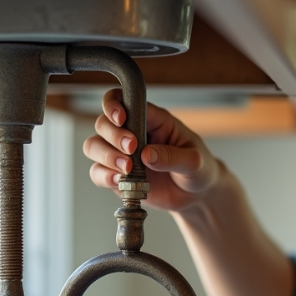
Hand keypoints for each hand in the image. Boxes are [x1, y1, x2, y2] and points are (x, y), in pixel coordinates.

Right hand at [84, 89, 222, 212]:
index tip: (121, 119)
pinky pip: (98, 172)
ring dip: (106, 156)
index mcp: (153, 120)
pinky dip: (104, 176)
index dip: (114, 105)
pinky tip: (119, 181)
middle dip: (113, 136)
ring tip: (127, 169)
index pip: (124, 100)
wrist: (198, 195)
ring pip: (95, 146)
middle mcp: (133, 133)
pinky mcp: (118, 175)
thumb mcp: (195, 161)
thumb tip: (147, 155)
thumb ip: (173, 157)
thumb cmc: (199, 169)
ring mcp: (123, 154)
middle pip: (103, 123)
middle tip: (132, 150)